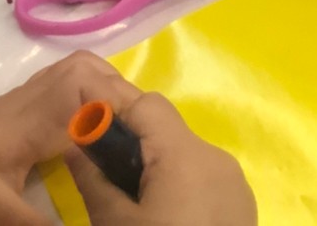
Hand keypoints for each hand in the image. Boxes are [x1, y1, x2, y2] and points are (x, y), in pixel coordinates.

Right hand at [70, 92, 256, 225]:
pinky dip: (176, 183)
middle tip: (94, 157)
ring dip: (152, 162)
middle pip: (166, 129)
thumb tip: (76, 141)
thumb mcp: (115, 225)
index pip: (147, 104)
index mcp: (186, 154)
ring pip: (184, 154)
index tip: (81, 109)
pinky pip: (201, 178)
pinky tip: (158, 211)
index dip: (113, 103)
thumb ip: (93, 179)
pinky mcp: (240, 206)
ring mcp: (233, 182)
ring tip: (123, 191)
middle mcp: (215, 157)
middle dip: (129, 137)